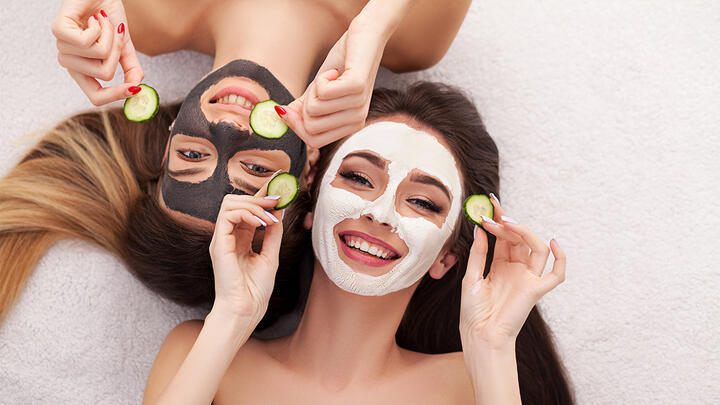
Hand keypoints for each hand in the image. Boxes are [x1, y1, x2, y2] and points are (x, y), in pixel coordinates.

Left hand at [52, 0, 142, 105]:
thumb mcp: (125, 47)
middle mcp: (71, 63)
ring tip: (102, 22)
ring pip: (98, 56)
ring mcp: (62, 48)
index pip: (96, 97)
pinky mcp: (58, 31)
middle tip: (115, 35)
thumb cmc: (108, 16)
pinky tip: (95, 18)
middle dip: (118, 52)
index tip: (135, 90)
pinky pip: (86, 41)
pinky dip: (99, 27)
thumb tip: (137, 89)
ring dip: (108, 35)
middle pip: (104, 74)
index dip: (116, 95)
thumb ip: (131, 69)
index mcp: (84, 71)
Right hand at [209, 175, 284, 325]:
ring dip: (254, 205)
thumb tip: (279, 209)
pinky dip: (246, 214)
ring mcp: (221, 238)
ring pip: (230, 203)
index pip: (250, 206)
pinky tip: (260, 223)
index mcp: (240, 237)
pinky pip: (227, 215)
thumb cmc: (256, 288)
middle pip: (237, 199)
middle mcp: (229, 234)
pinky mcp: (218, 244)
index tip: (281, 177)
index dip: (264, 190)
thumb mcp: (271, 254)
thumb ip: (273, 231)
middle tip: (279, 199)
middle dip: (260, 195)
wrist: (246, 309)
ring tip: (270, 217)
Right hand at [279, 16, 387, 147]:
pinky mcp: (357, 87)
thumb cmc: (343, 63)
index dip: (295, 124)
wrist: (366, 36)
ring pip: (314, 109)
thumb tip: (280, 116)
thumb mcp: (318, 89)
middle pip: (311, 127)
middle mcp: (357, 120)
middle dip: (305, 103)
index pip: (313, 141)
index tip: (291, 106)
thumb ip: (302, 108)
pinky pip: (323, 92)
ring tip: (330, 75)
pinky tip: (335, 71)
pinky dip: (321, 77)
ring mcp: (359, 105)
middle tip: (320, 85)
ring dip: (314, 87)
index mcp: (350, 126)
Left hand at [459, 195, 566, 349]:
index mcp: (501, 265)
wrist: (479, 334)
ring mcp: (528, 278)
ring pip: (536, 247)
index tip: (490, 200)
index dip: (499, 218)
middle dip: (506, 224)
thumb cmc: (473, 311)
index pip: (504, 236)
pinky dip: (561, 259)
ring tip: (506, 223)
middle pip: (519, 238)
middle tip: (492, 214)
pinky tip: (554, 242)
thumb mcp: (471, 277)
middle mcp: (517, 269)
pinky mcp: (536, 289)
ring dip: (523, 232)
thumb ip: (478, 253)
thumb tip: (480, 228)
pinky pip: (556, 274)